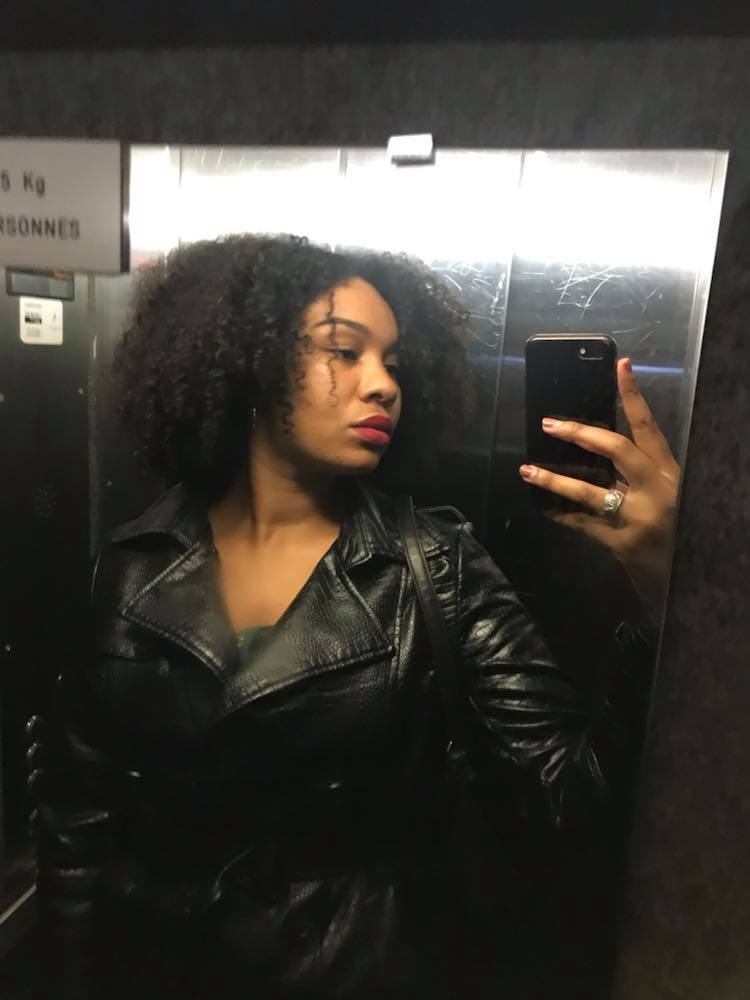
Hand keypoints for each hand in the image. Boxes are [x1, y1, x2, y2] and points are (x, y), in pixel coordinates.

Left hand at [518, 358, 680, 622]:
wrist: (689, 577)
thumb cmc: (679, 529)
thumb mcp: (670, 493)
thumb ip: (643, 472)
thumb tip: (600, 445)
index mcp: (669, 472)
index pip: (649, 426)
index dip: (633, 394)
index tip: (620, 365)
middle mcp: (656, 490)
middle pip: (616, 450)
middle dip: (580, 433)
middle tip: (550, 424)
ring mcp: (638, 517)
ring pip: (588, 491)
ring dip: (554, 480)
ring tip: (528, 470)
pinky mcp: (621, 543)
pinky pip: (582, 524)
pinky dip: (562, 514)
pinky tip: (544, 508)